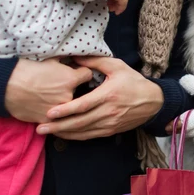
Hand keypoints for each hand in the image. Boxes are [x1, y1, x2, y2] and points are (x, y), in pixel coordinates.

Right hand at [5, 58, 93, 123]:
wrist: (6, 86)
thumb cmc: (27, 69)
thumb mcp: (49, 59)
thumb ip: (65, 60)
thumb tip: (74, 57)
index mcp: (71, 79)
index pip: (87, 75)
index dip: (82, 72)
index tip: (78, 72)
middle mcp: (68, 96)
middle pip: (80, 92)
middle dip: (74, 88)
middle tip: (61, 85)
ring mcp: (58, 111)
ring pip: (69, 107)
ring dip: (65, 103)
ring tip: (52, 96)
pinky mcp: (47, 120)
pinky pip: (56, 118)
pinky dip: (54, 114)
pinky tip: (46, 106)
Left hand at [37, 56, 162, 139]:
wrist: (153, 101)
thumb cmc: (134, 81)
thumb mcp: (118, 66)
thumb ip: (96, 62)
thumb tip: (75, 58)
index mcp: (108, 94)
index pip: (83, 105)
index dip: (65, 110)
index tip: (49, 112)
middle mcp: (108, 112)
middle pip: (79, 122)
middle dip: (58, 126)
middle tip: (40, 127)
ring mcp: (109, 123)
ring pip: (83, 132)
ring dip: (63, 133)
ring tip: (47, 132)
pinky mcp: (111, 130)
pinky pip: (90, 136)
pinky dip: (75, 136)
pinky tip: (63, 134)